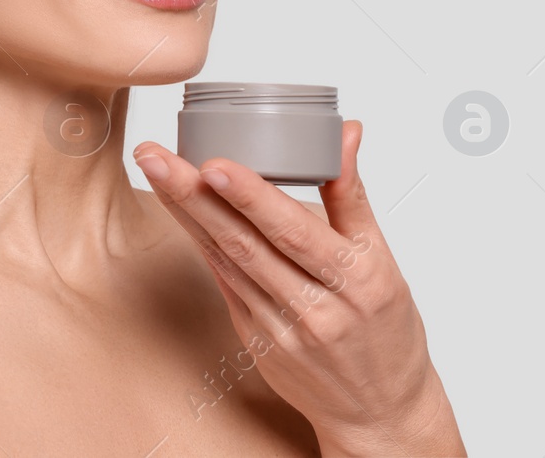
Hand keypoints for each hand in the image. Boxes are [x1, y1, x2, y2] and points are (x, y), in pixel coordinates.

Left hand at [132, 120, 464, 456]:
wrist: (380, 411)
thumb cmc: (387, 330)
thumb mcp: (384, 261)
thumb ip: (354, 195)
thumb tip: (347, 132)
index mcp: (356, 280)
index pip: (294, 232)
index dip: (252, 197)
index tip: (214, 163)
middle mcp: (316, 309)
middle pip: (246, 244)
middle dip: (195, 196)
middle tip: (157, 155)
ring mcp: (280, 331)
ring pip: (227, 262)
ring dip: (188, 215)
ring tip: (158, 172)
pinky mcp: (257, 343)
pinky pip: (225, 285)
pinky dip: (203, 245)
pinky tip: (181, 212)